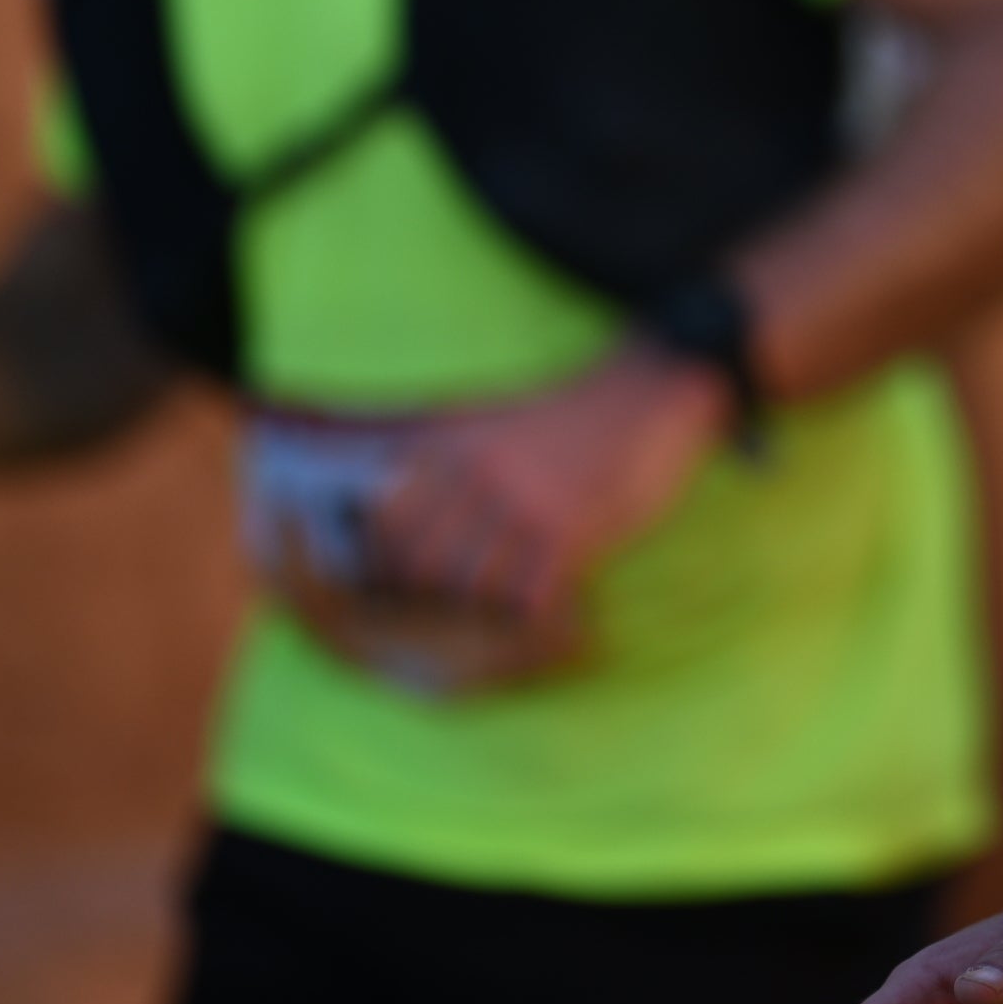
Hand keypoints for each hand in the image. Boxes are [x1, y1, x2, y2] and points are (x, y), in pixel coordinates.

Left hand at [358, 344, 728, 625]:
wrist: (650, 392)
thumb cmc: (563, 414)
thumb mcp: (480, 415)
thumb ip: (421, 446)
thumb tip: (352, 479)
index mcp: (450, 445)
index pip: (383, 524)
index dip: (384, 564)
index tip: (404, 580)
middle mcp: (477, 474)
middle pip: (419, 566)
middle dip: (432, 595)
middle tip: (459, 599)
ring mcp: (524, 505)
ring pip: (469, 589)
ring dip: (488, 604)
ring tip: (507, 597)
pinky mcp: (572, 531)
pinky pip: (526, 600)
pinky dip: (533, 611)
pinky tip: (550, 596)